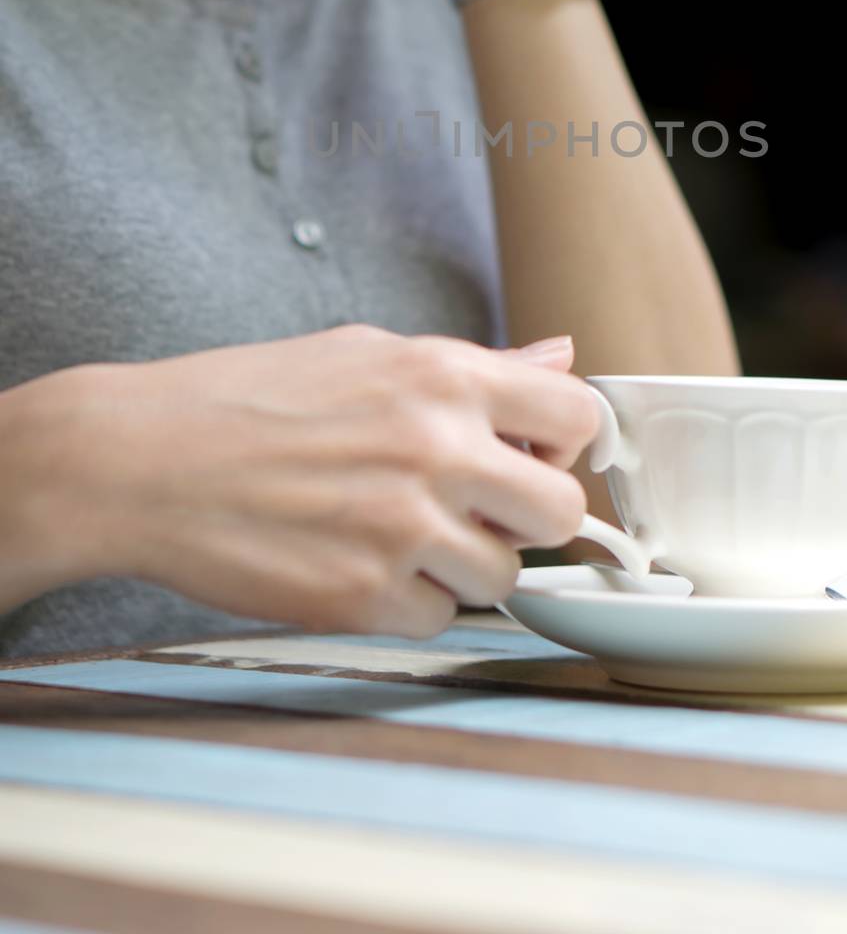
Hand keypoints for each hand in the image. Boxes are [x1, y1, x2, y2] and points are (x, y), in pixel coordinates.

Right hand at [56, 325, 598, 636]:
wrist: (141, 459)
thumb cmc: (247, 397)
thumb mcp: (365, 352)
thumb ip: (474, 365)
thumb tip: (561, 356)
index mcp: (442, 375)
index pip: (579, 415)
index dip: (565, 442)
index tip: (538, 454)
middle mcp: (435, 448)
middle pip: (562, 512)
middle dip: (529, 517)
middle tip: (479, 508)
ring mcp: (401, 527)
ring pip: (504, 578)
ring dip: (464, 565)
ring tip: (398, 532)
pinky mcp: (361, 597)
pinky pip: (438, 620)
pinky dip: (409, 601)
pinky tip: (357, 562)